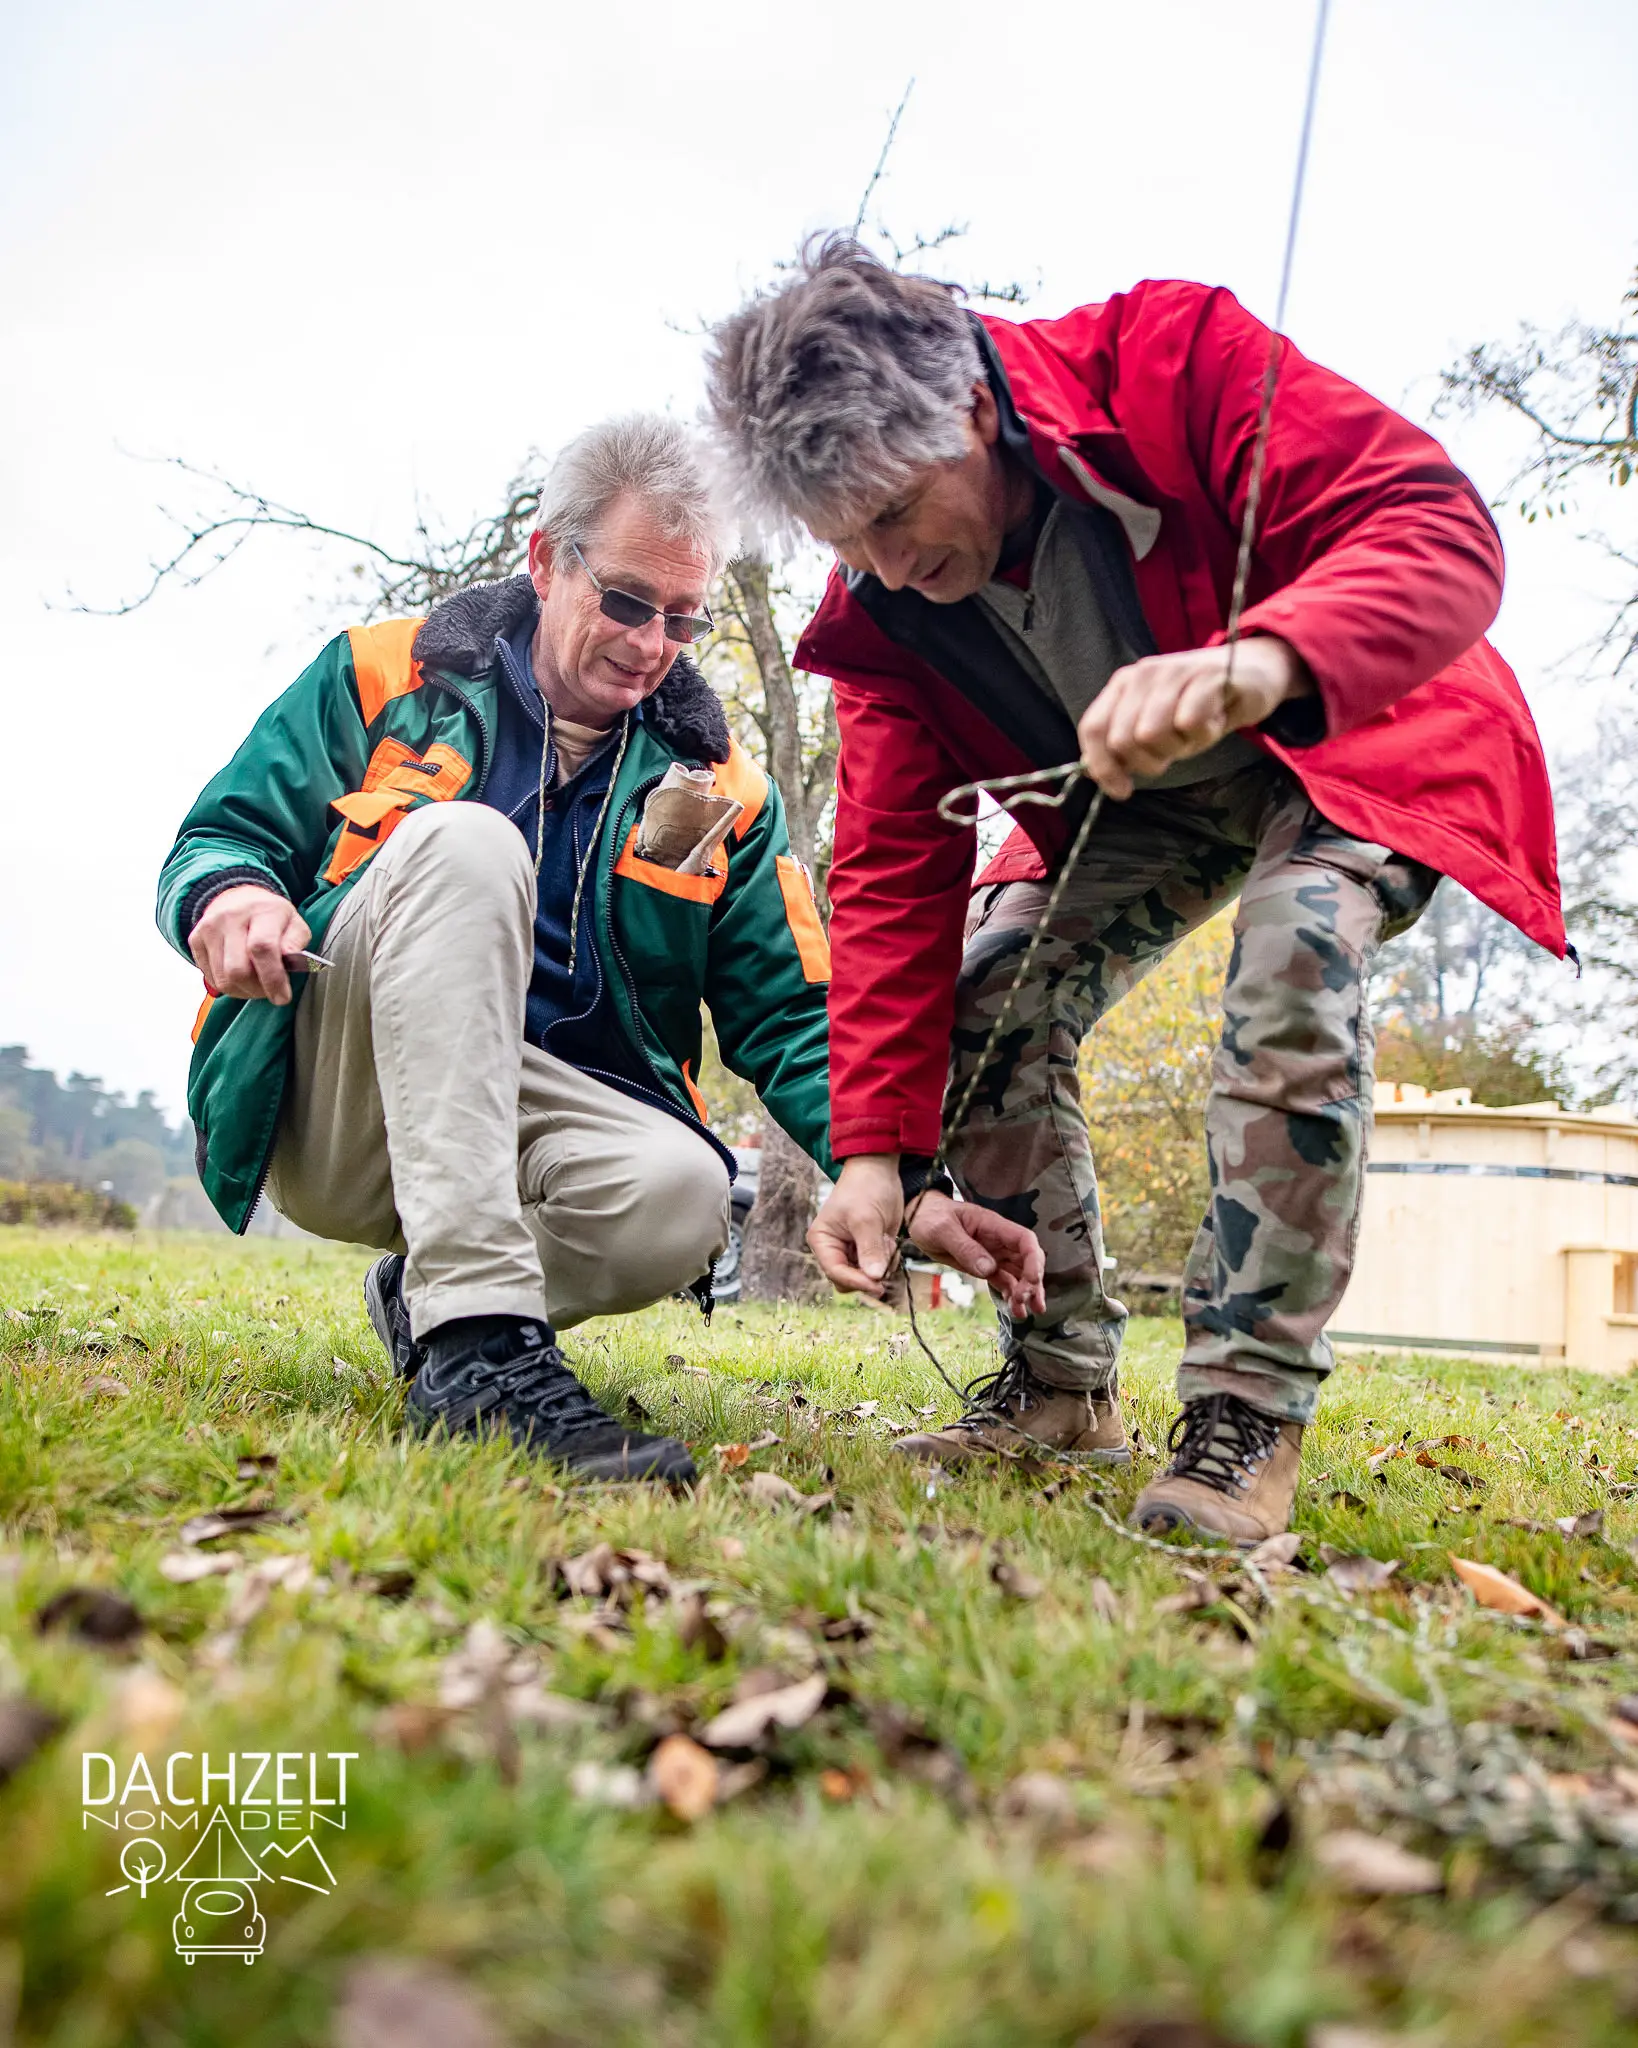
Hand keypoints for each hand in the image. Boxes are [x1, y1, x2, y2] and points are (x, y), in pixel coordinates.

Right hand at [188, 884, 309, 1005]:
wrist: (238, 900)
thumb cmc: (271, 918)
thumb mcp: (295, 924)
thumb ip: (295, 944)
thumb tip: (288, 963)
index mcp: (262, 911)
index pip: (262, 948)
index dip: (273, 978)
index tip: (283, 997)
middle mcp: (231, 917)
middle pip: (238, 970)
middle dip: (257, 990)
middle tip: (270, 991)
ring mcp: (209, 928)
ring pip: (223, 979)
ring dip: (243, 991)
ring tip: (256, 984)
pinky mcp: (195, 939)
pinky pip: (211, 978)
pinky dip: (229, 986)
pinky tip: (240, 977)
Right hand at [808, 1154, 901, 1297]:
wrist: (879, 1171)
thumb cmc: (865, 1188)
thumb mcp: (867, 1219)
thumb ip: (870, 1249)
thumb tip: (874, 1277)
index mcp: (823, 1241)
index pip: (835, 1272)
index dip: (856, 1281)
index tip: (878, 1285)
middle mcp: (834, 1249)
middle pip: (848, 1280)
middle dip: (868, 1275)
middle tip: (886, 1263)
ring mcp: (852, 1251)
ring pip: (865, 1276)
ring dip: (880, 1266)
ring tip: (886, 1241)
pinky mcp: (869, 1249)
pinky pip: (878, 1268)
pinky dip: (888, 1260)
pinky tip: (889, 1240)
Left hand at [903, 1190, 1045, 1318]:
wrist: (919, 1219)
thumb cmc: (931, 1217)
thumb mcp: (942, 1229)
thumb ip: (965, 1248)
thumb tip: (988, 1269)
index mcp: (993, 1226)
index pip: (1025, 1240)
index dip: (1034, 1260)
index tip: (1032, 1280)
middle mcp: (998, 1241)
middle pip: (1027, 1260)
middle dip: (1031, 1282)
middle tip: (1024, 1301)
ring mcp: (993, 1254)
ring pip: (1018, 1274)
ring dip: (1025, 1293)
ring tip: (1024, 1313)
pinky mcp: (984, 1266)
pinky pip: (1003, 1281)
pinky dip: (1010, 1295)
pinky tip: (1013, 1310)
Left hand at [1077, 635, 1312, 799]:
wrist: (1253, 673)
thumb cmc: (1200, 705)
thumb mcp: (1157, 726)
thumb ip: (1127, 746)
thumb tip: (1098, 775)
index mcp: (1123, 684)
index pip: (1093, 728)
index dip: (1102, 766)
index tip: (1122, 790)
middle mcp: (1143, 674)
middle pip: (1123, 739)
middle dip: (1149, 761)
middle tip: (1174, 752)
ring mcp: (1174, 672)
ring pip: (1152, 733)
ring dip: (1178, 747)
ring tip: (1195, 733)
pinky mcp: (1207, 677)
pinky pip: (1189, 723)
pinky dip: (1203, 735)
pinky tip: (1214, 722)